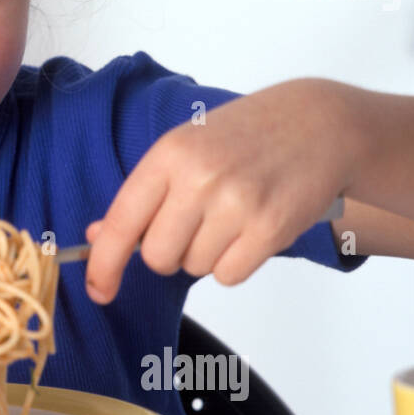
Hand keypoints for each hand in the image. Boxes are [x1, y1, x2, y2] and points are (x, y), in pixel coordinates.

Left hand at [84, 78, 352, 302]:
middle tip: (194, 223)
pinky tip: (249, 231)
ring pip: (194, 268)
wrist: (317, 124)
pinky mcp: (270, 228)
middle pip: (157, 257)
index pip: (121, 222)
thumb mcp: (184, 149)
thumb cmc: (244, 138)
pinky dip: (235, 263)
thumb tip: (96, 240)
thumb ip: (142, 196)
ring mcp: (236, 204)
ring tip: (230, 216)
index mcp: (169, 155)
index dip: (104, 264)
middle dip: (169, 252)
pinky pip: (229, 276)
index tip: (99, 290)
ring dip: (206, 254)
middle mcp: (199, 179)